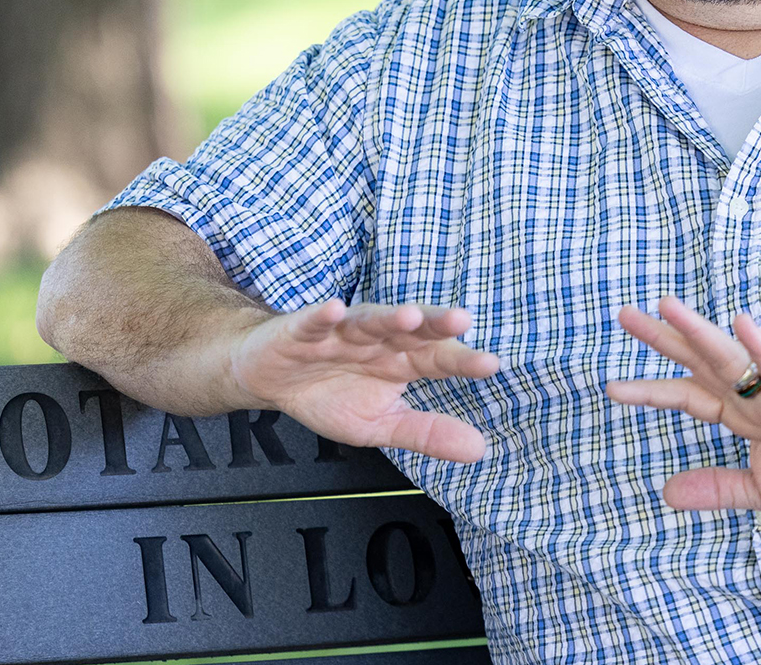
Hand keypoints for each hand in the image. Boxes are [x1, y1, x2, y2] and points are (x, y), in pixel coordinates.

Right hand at [230, 299, 500, 463]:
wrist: (270, 379)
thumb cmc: (329, 395)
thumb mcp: (381, 424)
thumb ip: (427, 433)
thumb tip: (480, 449)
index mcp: (399, 361)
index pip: (436, 358)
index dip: (461, 360)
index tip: (490, 364)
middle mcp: (376, 340)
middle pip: (409, 329)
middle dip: (433, 324)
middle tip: (461, 321)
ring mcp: (339, 332)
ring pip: (367, 320)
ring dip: (386, 317)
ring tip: (409, 317)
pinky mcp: (300, 330)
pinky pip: (312, 321)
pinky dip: (322, 316)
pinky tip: (335, 310)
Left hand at [605, 296, 760, 517]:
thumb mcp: (760, 492)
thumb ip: (716, 487)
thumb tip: (665, 493)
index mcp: (744, 417)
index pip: (688, 397)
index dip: (651, 390)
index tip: (612, 387)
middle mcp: (755, 399)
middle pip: (699, 363)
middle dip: (662, 341)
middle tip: (624, 314)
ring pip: (730, 357)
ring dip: (697, 331)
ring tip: (664, 305)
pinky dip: (759, 348)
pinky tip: (739, 323)